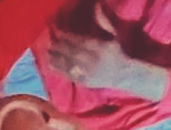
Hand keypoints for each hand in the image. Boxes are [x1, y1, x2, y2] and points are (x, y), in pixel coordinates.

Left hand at [48, 31, 169, 100]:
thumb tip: (98, 6)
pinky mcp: (84, 81)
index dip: (66, 36)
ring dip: (55, 58)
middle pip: (71, 52)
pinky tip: (50, 65)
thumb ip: (105, 21)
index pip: (79, 40)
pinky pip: (69, 75)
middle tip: (46, 42)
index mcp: (100, 47)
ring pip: (68, 64)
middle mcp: (93, 60)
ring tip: (46, 52)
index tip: (56, 31)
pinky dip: (59, 70)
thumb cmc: (118, 52)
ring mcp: (88, 72)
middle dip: (58, 47)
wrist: (124, 74)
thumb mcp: (114, 34)